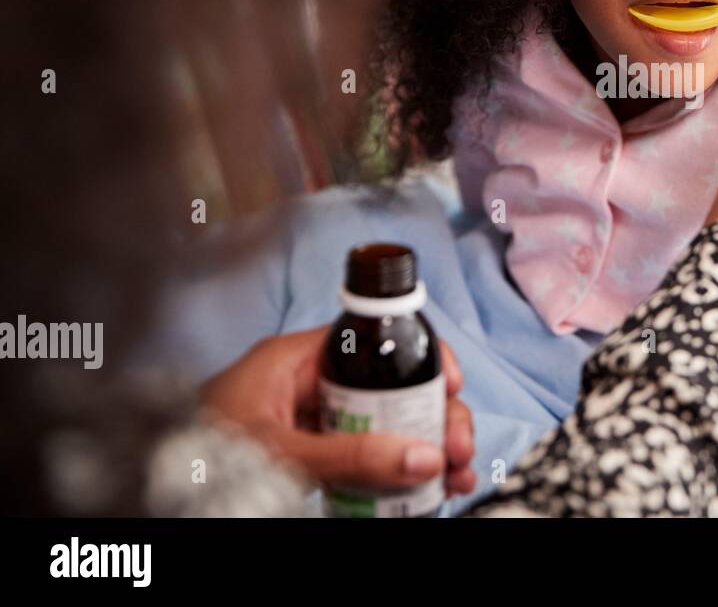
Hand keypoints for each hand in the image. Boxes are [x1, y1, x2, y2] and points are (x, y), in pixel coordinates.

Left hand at [201, 325, 476, 496]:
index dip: (418, 354)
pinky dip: (393, 472)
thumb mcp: (282, 453)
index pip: (372, 336)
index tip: (450, 385)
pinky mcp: (308, 454)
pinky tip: (419, 490)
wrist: (147, 495)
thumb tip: (422, 457)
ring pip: (382, 424)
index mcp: (296, 358)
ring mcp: (310, 421)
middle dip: (432, 416)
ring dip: (422, 448)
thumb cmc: (193, 457)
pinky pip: (362, 455)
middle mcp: (308, 383)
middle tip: (457, 449)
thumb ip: (351, 457)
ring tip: (451, 478)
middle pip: (389, 385)